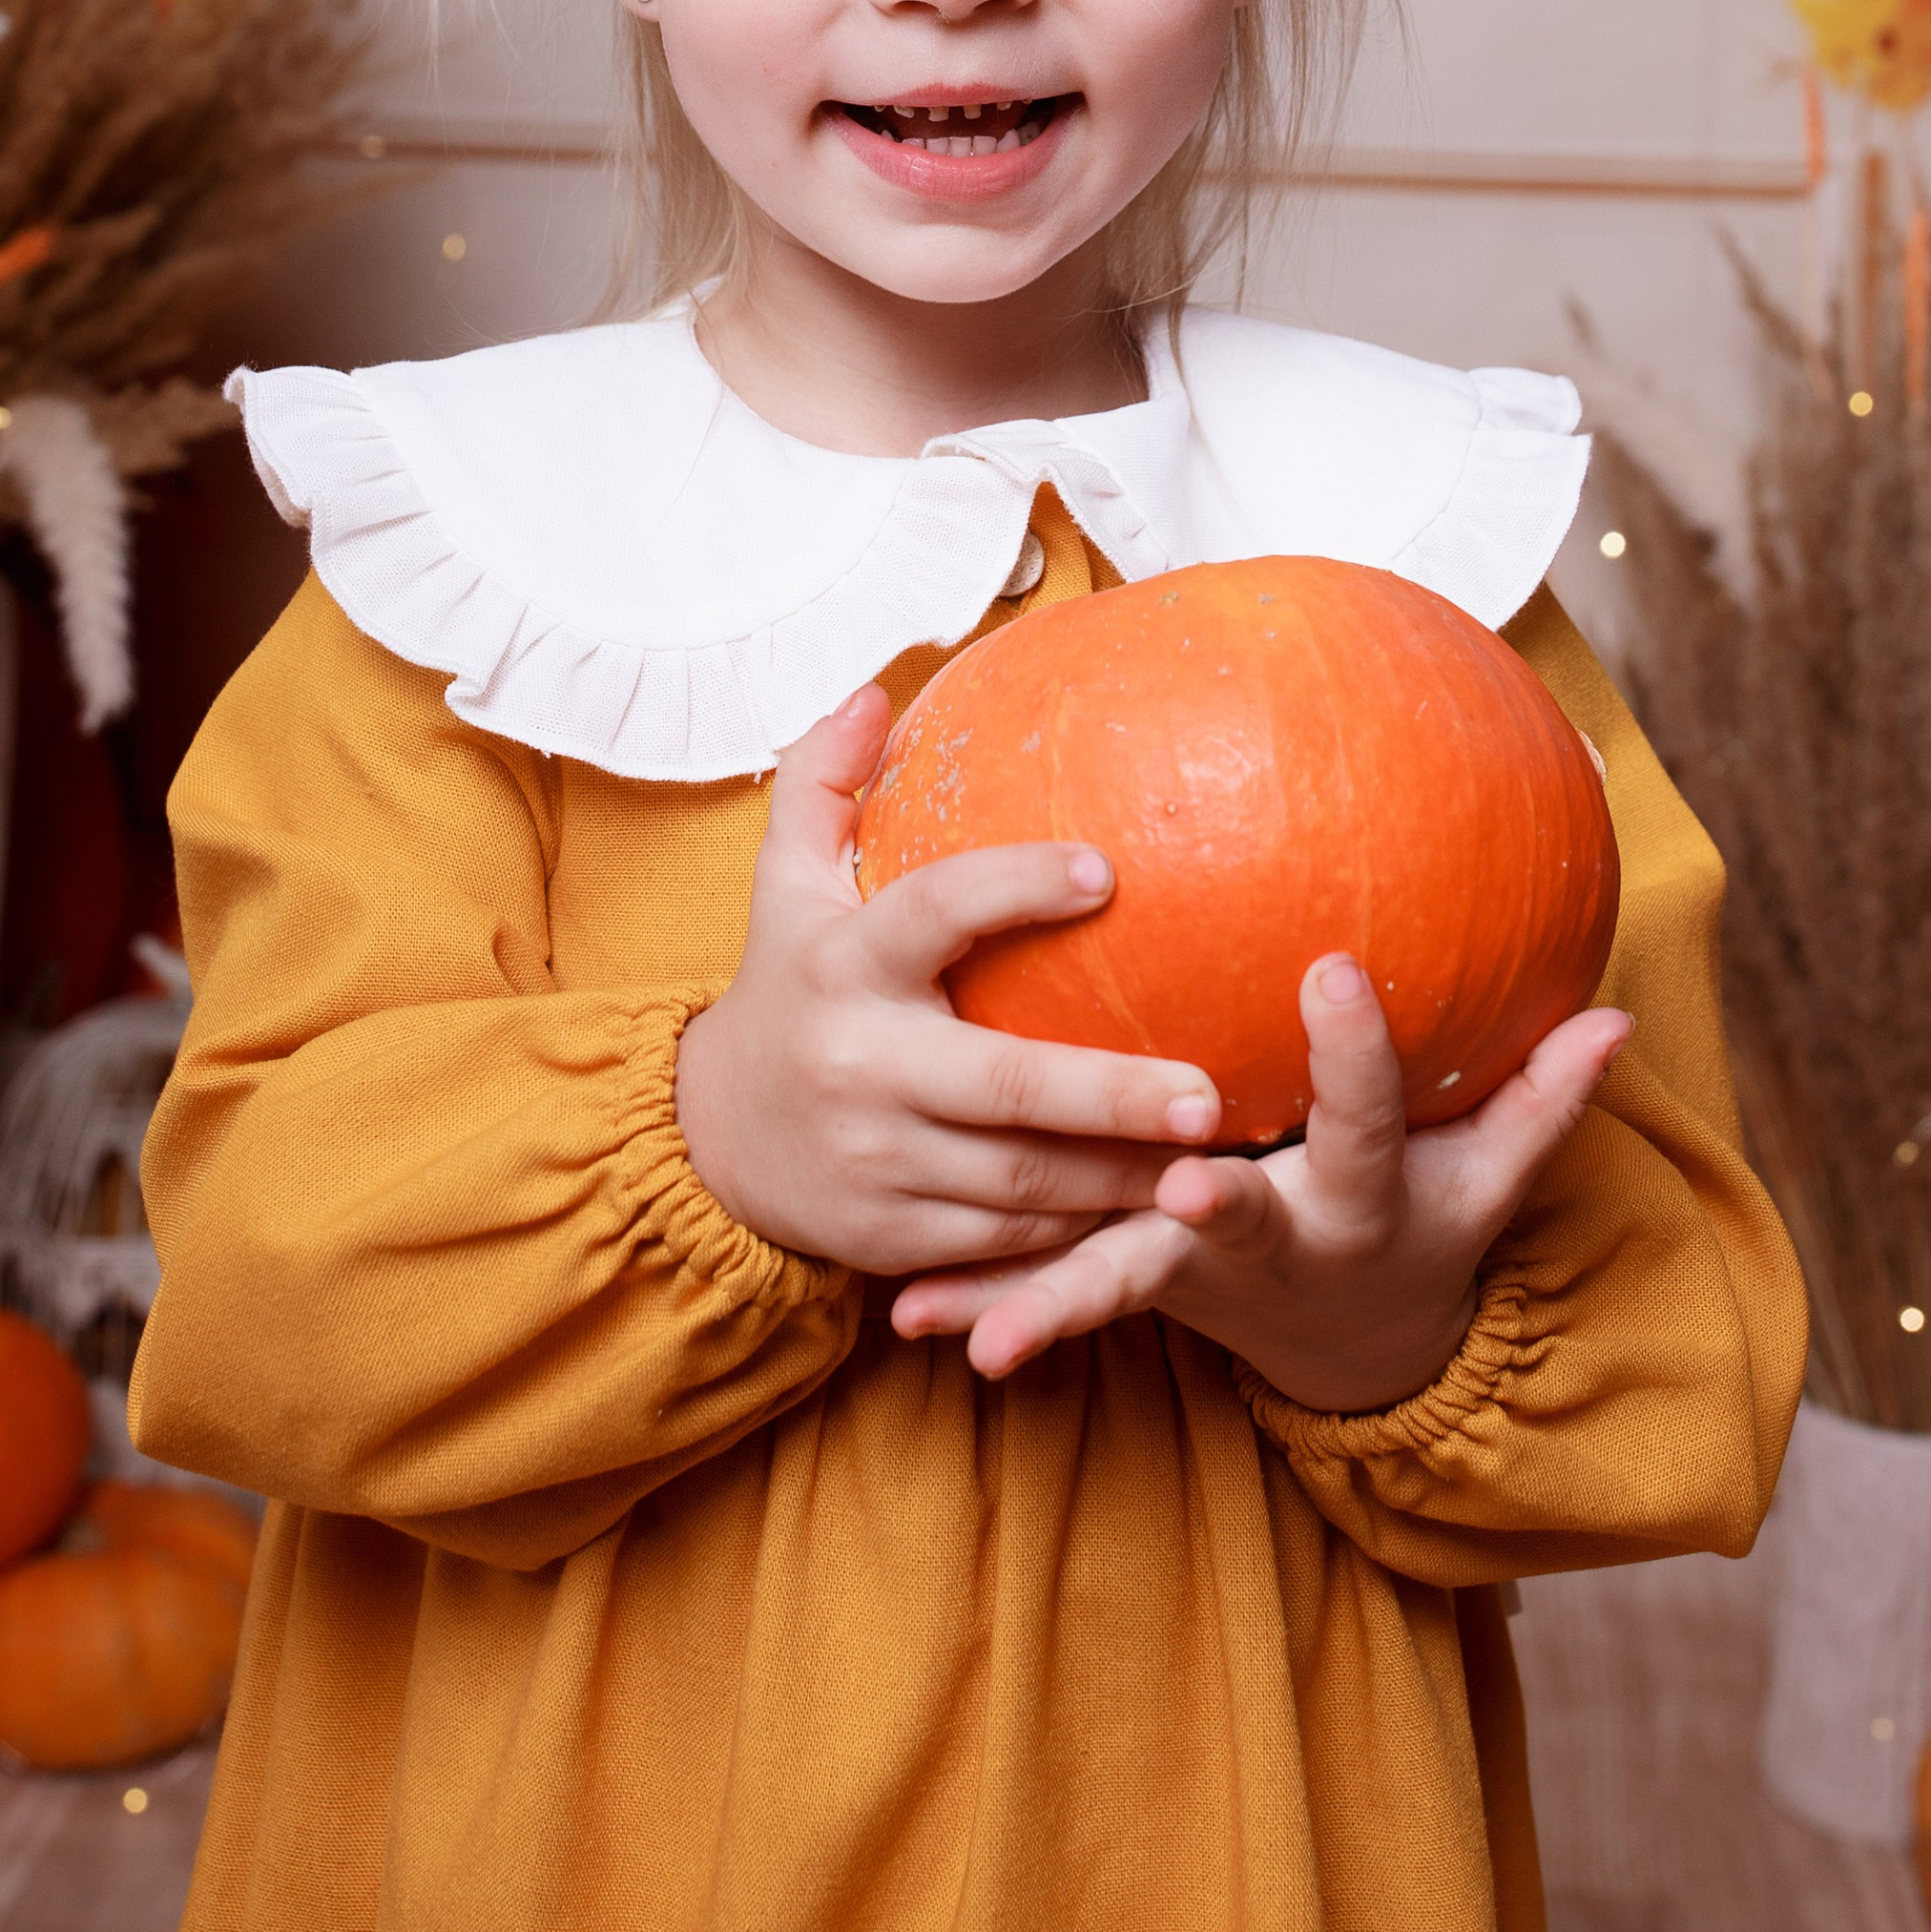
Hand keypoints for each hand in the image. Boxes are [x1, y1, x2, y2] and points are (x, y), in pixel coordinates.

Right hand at [674, 686, 1220, 1274]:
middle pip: (1005, 1087)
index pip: (935, 914)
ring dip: (1124, 1174)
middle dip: (1113, 1095)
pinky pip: (1010, 1240)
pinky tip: (1159, 1205)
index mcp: (842, 965)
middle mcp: (859, 1065)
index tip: (1108, 869)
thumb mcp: (785, 883)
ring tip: (1217, 1154)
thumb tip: (874, 691)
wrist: (714, 1140)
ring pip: (1023, 1182)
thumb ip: (822, 784)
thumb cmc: (787, 986)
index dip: (1016, 887)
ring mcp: (877, 1161)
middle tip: (1209, 1091)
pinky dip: (1085, 1226)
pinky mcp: (895, 1239)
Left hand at [889, 956, 1631, 1413]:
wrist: (1352, 1352)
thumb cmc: (1417, 1229)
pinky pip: (1054, 1292)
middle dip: (1206, 1212)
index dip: (1355, 1051)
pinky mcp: (1136, 1292)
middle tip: (1173, 1191)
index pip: (1364, 1115)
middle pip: (1233, 1228)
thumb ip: (1538, 1100)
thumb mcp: (1485, 1178)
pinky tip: (915, 1315)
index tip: (1334, 970)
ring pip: (1120, 1285)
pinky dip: (990, 1302)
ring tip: (980, 1331)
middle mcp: (1272, 1246)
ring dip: (1050, 1302)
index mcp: (1355, 1201)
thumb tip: (1617, 1017)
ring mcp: (1196, 1280)